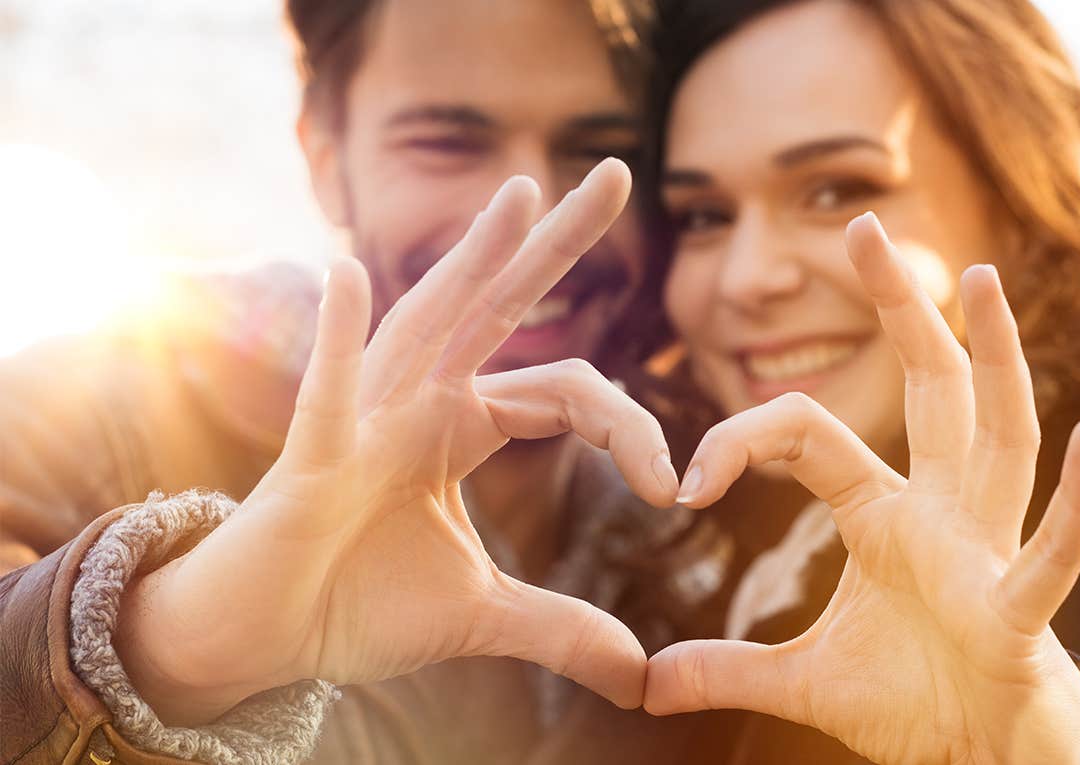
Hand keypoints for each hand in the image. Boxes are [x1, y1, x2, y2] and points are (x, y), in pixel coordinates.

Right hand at [116, 159, 678, 724]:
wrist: (267, 637)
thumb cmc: (358, 602)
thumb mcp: (481, 614)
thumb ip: (560, 628)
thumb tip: (640, 676)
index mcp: (464, 424)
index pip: (568, 392)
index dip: (630, 430)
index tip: (673, 488)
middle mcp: (421, 400)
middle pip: (501, 307)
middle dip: (558, 245)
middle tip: (619, 174)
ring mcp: (366, 416)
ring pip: (427, 322)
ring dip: (471, 260)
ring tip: (520, 196)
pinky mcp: (313, 456)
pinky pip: (328, 391)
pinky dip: (337, 338)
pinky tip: (347, 273)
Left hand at [645, 213, 1079, 764]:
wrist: (984, 763)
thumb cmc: (915, 704)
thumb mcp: (805, 683)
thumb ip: (728, 671)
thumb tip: (646, 683)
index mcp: (885, 516)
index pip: (812, 435)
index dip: (743, 440)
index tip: (686, 482)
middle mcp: (944, 514)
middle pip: (928, 391)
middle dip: (900, 310)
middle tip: (864, 227)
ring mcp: (988, 553)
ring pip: (999, 440)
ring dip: (994, 361)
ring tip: (980, 280)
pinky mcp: (1020, 613)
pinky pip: (1055, 550)